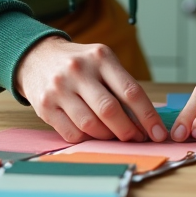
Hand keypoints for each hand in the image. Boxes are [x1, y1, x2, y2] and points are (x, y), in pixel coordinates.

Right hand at [14, 36, 166, 143]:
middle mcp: (78, 71)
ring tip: (116, 137)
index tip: (158, 133)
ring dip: (108, 137)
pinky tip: (93, 135)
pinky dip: (87, 139)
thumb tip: (145, 121)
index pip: (130, 91)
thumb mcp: (102, 61)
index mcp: (100, 57)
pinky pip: (72, 133)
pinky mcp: (45, 106)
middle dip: (128, 131)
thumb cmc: (79, 63)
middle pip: (110, 111)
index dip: (148, 116)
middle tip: (137, 138)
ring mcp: (59, 88)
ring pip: (91, 125)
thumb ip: (121, 85)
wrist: (36, 57)